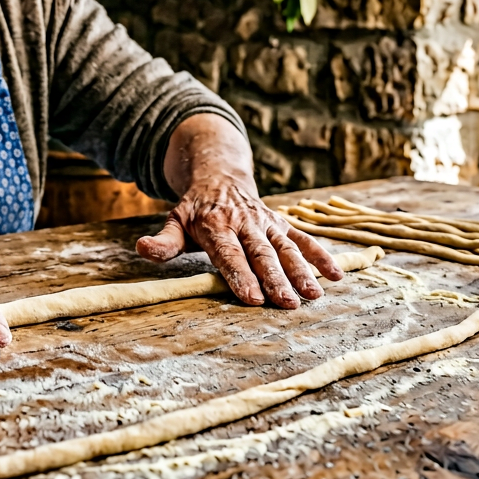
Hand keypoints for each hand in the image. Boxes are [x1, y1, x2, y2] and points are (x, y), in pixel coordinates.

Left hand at [136, 173, 342, 307]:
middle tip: (287, 303)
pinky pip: (304, 239)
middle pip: (261, 254)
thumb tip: (142, 249)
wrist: (220, 175)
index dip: (240, 276)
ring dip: (302, 271)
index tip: (252, 299)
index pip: (229, 255)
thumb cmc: (195, 209)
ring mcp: (267, 223)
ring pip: (286, 248)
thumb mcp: (174, 220)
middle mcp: (245, 223)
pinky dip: (321, 255)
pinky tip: (336, 275)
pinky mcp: (282, 223)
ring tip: (313, 295)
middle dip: (275, 279)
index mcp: (216, 225)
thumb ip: (164, 241)